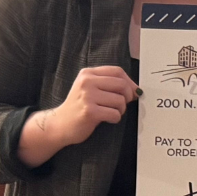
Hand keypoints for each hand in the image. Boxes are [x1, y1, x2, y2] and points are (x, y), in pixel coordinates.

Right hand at [17, 65, 136, 166]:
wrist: (59, 124)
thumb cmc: (78, 107)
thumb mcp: (89, 88)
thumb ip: (109, 84)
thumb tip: (136, 89)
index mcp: (88, 73)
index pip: (117, 71)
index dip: (130, 82)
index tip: (133, 92)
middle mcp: (87, 82)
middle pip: (121, 84)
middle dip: (128, 96)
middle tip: (122, 105)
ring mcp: (87, 96)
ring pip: (120, 100)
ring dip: (121, 110)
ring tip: (110, 112)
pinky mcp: (90, 111)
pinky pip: (115, 114)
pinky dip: (115, 118)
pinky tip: (106, 119)